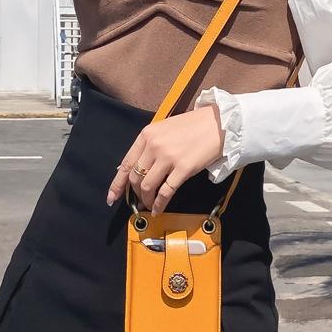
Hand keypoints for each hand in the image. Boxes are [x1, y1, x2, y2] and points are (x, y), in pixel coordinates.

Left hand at [106, 104, 224, 214]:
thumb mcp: (165, 129)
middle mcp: (154, 146)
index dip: (117, 184)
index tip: (112, 197)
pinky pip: (166, 191)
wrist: (219, 123)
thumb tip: (137, 167)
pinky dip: (160, 204)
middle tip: (139, 201)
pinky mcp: (183, 168)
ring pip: (147, 186)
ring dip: (146, 200)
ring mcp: (168, 157)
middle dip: (135, 193)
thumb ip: (150, 145)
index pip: (125, 164)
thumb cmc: (193, 125)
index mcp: (147, 135)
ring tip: (150, 205)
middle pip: (135, 177)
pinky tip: (159, 209)